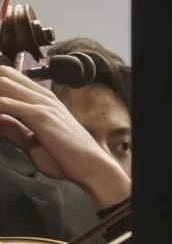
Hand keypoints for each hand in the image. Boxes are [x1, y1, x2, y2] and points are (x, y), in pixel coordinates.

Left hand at [0, 66, 129, 205]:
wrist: (90, 167)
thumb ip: (12, 129)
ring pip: (2, 85)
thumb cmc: (66, 158)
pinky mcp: (40, 115)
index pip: (8, 78)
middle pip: (3, 75)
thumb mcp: (31, 142)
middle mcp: (41, 96)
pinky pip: (6, 105)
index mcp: (42, 99)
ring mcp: (41, 104)